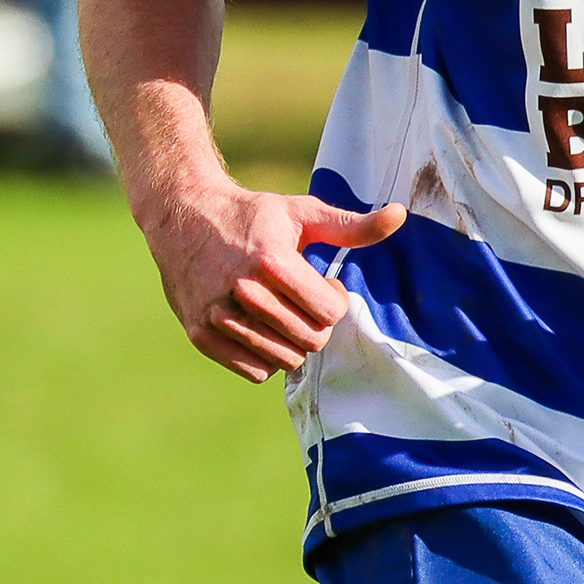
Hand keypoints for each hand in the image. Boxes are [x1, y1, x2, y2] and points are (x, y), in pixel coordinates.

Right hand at [143, 181, 405, 380]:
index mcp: (272, 262)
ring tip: (281, 312)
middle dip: (315, 324)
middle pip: (310, 341)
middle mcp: (243, 292)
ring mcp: (218, 316)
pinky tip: (260, 327)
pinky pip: (255, 370)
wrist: (183, 216)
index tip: (322, 284)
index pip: (329, 313)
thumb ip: (352, 225)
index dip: (333, 301)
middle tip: (302, 301)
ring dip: (291, 342)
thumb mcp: (301, 213)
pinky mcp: (200, 335)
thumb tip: (400, 215)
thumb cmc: (251, 215)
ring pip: (284, 360)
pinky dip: (265, 357)